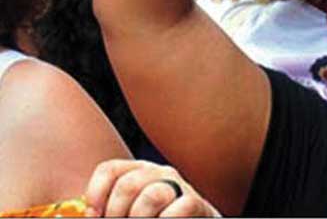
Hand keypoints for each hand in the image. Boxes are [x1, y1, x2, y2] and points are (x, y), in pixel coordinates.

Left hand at [85, 160, 219, 216]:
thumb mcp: (125, 211)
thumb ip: (105, 210)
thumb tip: (72, 216)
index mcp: (137, 172)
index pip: (109, 170)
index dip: (96, 194)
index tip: (94, 215)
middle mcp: (159, 173)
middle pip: (128, 184)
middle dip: (117, 213)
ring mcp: (179, 187)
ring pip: (153, 195)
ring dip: (140, 218)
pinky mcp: (196, 203)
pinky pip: (180, 207)